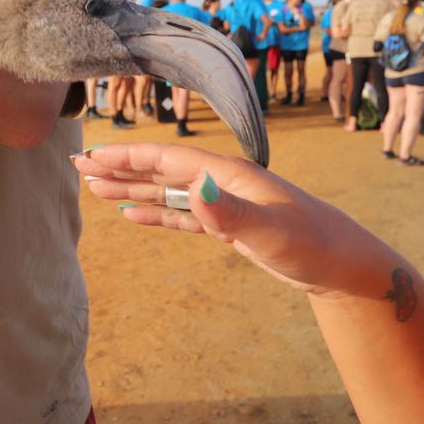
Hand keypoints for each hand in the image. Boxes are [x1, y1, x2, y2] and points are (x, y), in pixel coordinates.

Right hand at [70, 143, 395, 295]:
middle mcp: (222, 182)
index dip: (128, 157)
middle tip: (79, 164)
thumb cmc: (315, 245)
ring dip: (131, 189)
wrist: (345, 267)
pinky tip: (132, 214)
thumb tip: (196, 190)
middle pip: (161, 170)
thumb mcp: (271, 231)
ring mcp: (224, 204)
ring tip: (93, 188)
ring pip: (167, 192)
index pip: (167, 160)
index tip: (93, 156)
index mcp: (228, 174)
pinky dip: (155, 213)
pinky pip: (182, 216)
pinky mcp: (228, 226)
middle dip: (120, 167)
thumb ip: (231, 212)